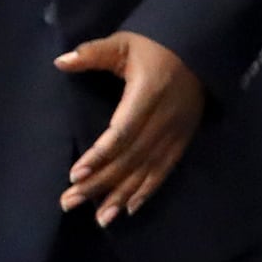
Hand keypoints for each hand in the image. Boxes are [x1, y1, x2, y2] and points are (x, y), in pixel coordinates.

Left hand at [54, 31, 202, 224]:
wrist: (200, 48)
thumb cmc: (155, 46)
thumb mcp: (124, 43)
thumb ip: (93, 53)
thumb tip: (60, 61)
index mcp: (148, 94)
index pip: (123, 131)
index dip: (100, 155)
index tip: (75, 174)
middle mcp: (164, 119)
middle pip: (130, 157)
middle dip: (100, 183)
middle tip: (69, 202)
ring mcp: (176, 133)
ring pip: (146, 169)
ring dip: (121, 195)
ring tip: (99, 217)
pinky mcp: (183, 140)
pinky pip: (164, 170)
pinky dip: (147, 191)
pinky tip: (129, 209)